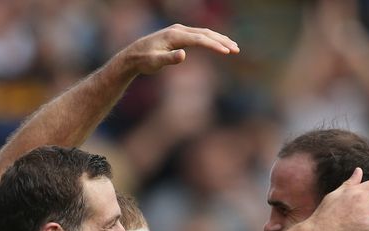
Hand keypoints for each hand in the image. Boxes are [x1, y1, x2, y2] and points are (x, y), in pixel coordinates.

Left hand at [113, 24, 238, 75]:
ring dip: (219, 39)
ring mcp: (179, 31)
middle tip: (236, 50)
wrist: (133, 56)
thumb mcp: (154, 63)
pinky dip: (211, 39)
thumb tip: (183, 55)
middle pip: (205, 33)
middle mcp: (178, 30)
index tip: (227, 52)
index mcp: (175, 35)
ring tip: (233, 47)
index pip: (199, 39)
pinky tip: (219, 45)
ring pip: (204, 33)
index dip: (214, 46)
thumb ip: (169, 59)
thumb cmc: (143, 61)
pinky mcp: (179, 35)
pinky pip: (199, 35)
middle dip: (222, 41)